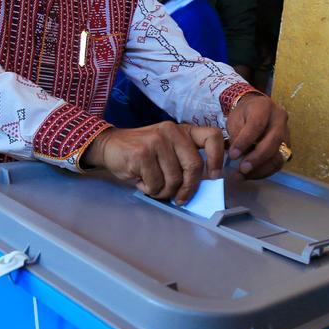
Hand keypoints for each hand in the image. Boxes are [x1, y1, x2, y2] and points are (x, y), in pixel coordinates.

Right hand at [83, 121, 225, 203]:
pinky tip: (141, 181)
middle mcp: (172, 131)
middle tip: (180, 198)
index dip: (218, 158)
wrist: (110, 145)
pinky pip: (155, 184)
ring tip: (153, 185)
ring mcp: (156, 141)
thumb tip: (204, 186)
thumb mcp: (168, 149)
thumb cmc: (143, 152)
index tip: (213, 176)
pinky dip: (149, 190)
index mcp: (183, 130)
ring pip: (174, 180)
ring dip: (164, 192)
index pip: (213, 136)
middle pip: (194, 166)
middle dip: (188, 188)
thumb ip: (185, 160)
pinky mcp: (141, 154)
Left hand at [225, 93, 289, 178]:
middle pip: (273, 141)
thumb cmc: (244, 114)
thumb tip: (238, 155)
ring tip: (243, 175)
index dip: (245, 141)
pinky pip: (278, 162)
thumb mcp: (235, 119)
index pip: (257, 125)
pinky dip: (264, 171)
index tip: (233, 155)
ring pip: (278, 155)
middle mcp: (280, 119)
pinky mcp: (286, 146)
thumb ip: (237, 135)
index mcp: (265, 107)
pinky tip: (251, 175)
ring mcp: (286, 133)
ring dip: (261, 169)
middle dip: (256, 158)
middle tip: (242, 169)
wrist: (257, 110)